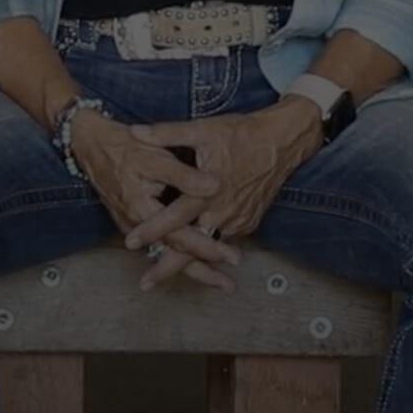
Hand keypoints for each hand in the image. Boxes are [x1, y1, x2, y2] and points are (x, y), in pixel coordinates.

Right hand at [70, 115, 241, 289]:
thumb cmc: (123, 147)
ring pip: (166, 254)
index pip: (180, 237)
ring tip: (216, 279)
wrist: (90, 145)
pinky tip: (192, 260)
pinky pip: (158, 245)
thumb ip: (185, 175)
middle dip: (202, 272)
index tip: (229, 256)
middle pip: (173, 257)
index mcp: (143, 210)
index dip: (207, 247)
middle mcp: (137, 226)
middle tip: (228, 285)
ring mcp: (134, 227)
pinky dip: (177, 255)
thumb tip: (215, 186)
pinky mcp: (133, 223)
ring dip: (192, 267)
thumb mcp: (155, 157)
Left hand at [121, 100, 323, 280]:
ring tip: (163, 272)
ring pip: (208, 248)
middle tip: (146, 282)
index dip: (150, 231)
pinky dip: (207, 248)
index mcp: (207, 192)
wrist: (282, 142)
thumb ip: (166, 134)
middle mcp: (222, 211)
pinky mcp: (248, 222)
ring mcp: (237, 220)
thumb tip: (136, 132)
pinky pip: (223, 239)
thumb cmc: (243, 134)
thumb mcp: (202, 130)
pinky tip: (194, 254)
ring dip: (188, 261)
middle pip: (190, 248)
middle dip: (166, 267)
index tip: (131, 242)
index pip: (173, 217)